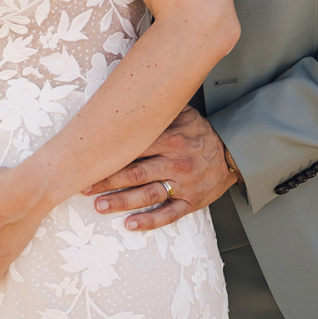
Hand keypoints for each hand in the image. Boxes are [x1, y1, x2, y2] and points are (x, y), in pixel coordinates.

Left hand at [85, 106, 237, 232]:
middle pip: (135, 173)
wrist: (234, 153)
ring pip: (148, 195)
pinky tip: (130, 224)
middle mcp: (175, 162)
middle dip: (107, 181)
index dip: (109, 156)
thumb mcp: (183, 113)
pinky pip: (169, 214)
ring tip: (100, 206)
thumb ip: (159, 110)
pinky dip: (149, 220)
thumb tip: (129, 93)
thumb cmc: (201, 132)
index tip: (87, 161)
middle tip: (84, 187)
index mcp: (170, 139)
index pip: (133, 148)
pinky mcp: (192, 202)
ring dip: (122, 202)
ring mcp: (184, 184)